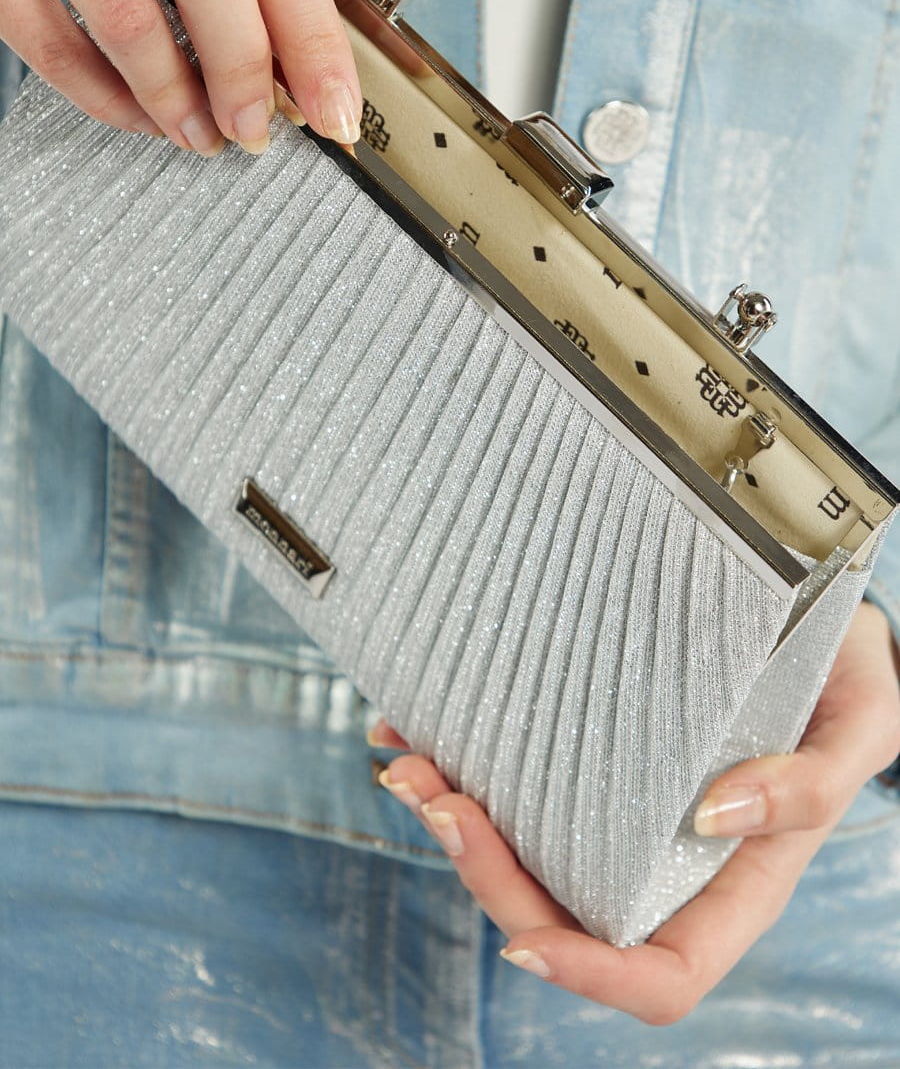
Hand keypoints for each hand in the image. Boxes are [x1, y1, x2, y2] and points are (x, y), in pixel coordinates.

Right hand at [0, 0, 360, 151]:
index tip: (332, 104)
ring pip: (128, 16)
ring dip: (176, 98)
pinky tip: (138, 114)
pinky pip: (52, 41)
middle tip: (258, 127)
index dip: (313, 38)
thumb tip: (294, 62)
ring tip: (200, 132)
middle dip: (245, 72)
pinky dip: (106, 98)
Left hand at [369, 600, 899, 1022]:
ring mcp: (619, 809)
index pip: (660, 974)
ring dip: (455, 819)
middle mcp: (663, 858)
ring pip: (525, 850)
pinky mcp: (589, 754)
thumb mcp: (861, 725)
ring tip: (406, 761)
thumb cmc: (848, 678)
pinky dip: (456, 762)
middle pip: (563, 912)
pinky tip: (414, 726)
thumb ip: (811, 785)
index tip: (525, 943)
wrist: (818, 613)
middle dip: (486, 874)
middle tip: (434, 796)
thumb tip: (715, 816)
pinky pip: (517, 781)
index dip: (590, 975)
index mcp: (732, 880)